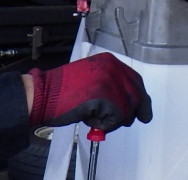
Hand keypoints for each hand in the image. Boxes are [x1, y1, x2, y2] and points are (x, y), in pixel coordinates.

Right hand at [29, 53, 152, 130]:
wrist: (44, 94)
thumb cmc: (62, 91)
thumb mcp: (92, 78)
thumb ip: (110, 85)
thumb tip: (128, 102)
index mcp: (110, 61)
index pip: (134, 79)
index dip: (139, 96)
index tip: (143, 109)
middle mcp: (113, 68)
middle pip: (136, 94)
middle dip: (135, 110)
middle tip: (134, 120)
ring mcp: (111, 82)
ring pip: (127, 109)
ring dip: (113, 119)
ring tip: (94, 116)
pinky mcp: (107, 98)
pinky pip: (115, 120)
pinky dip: (104, 125)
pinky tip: (89, 119)